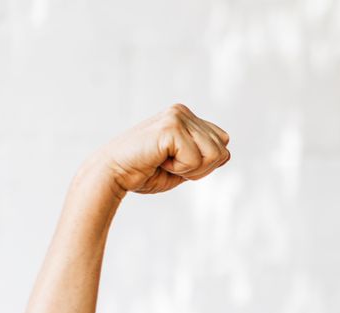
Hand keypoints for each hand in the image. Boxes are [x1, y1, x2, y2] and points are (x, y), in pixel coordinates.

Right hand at [88, 103, 230, 196]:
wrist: (113, 174)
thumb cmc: (143, 172)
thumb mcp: (182, 166)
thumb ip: (204, 158)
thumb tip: (227, 153)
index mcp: (186, 117)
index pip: (223, 142)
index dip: (206, 163)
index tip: (177, 164)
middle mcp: (183, 111)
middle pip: (222, 149)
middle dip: (201, 168)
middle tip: (170, 165)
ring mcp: (177, 116)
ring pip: (214, 154)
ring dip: (191, 169)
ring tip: (165, 162)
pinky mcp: (171, 126)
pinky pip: (196, 159)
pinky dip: (181, 169)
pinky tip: (159, 161)